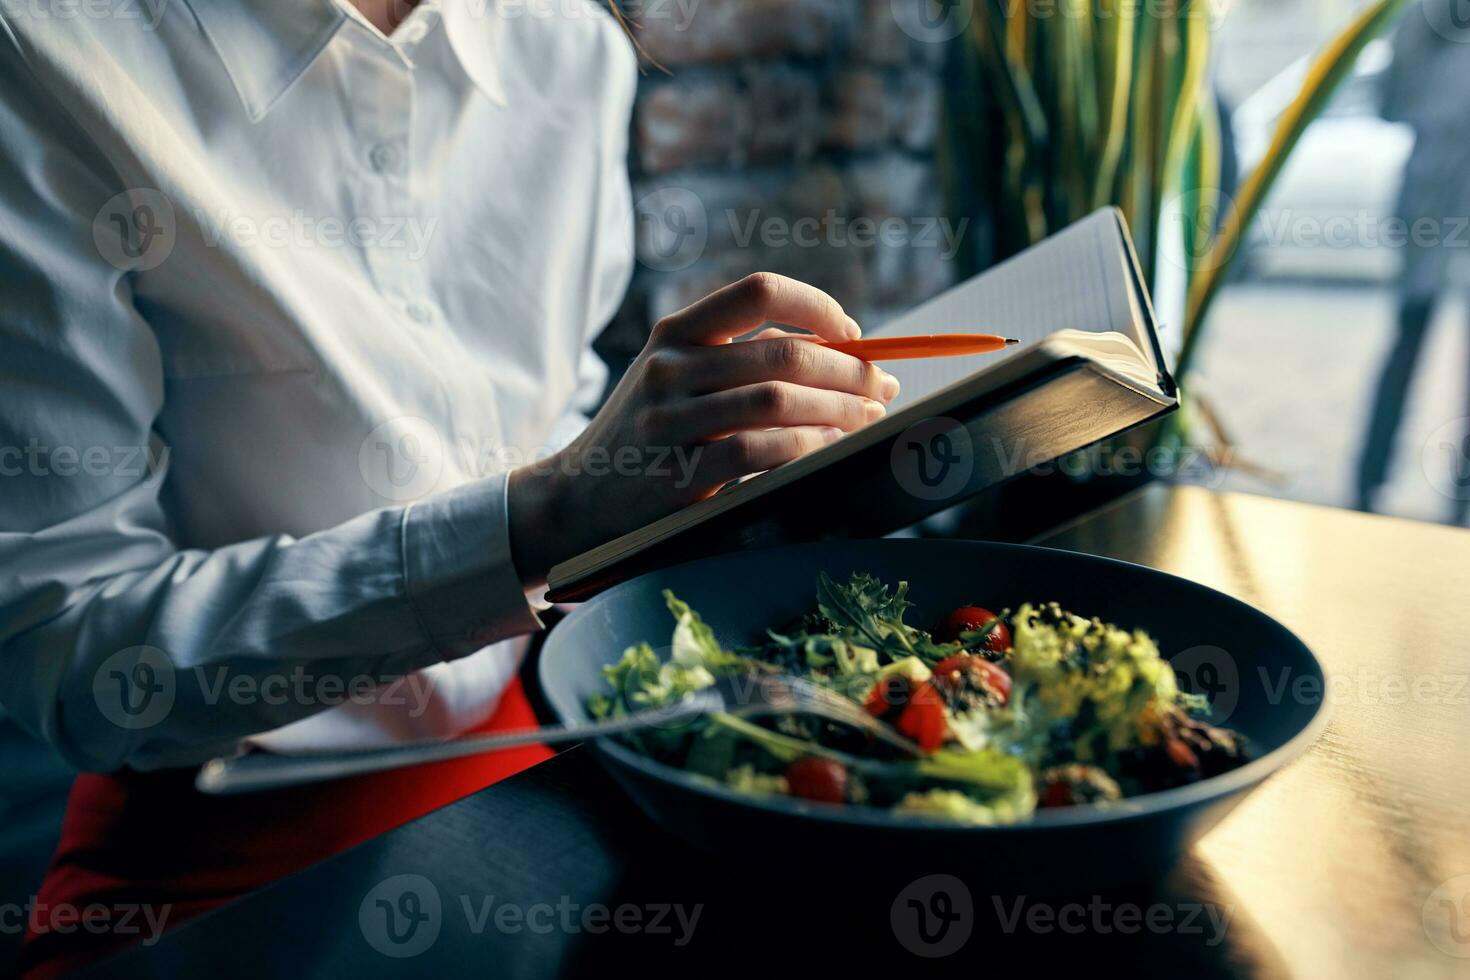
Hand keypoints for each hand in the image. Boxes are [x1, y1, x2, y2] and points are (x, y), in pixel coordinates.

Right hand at [508, 273, 899, 584]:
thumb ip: (744, 357)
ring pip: (778, 402)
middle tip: (881, 389)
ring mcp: (670, 420)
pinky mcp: (678, 472)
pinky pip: (759, 453)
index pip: (759, 291)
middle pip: (782, 353)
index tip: (853, 336)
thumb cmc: (650, 432)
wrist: (579, 497)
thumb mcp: (677, 377)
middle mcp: (670, 367)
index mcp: (675, 332)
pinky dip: (806, 449)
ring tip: (866, 421)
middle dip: (847, 372)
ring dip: (837, 411)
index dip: (817, 307)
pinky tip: (829, 452)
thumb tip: (847, 352)